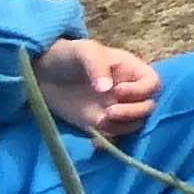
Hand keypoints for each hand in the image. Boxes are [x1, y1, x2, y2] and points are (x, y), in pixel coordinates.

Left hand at [38, 39, 160, 139]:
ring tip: (100, 121)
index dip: (141, 90)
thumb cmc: (68, 55)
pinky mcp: (98, 124)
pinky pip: (112, 136)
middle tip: (109, 112)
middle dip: (133, 112)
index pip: (152, 83)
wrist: (41, 73)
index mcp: (131, 71)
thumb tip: (108, 90)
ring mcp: (113, 109)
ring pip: (133, 124)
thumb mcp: (85, 51)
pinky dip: (107, 142)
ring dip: (122, 126)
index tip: (117, 91)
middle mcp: (128, 92)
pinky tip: (93, 141)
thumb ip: (98, 67)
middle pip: (147, 106)